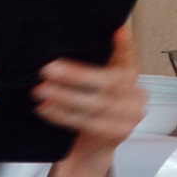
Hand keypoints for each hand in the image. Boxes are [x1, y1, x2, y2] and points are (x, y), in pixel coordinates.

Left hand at [30, 25, 144, 154]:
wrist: (94, 146)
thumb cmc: (90, 104)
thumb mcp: (94, 83)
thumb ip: (90, 66)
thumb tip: (60, 46)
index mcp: (130, 75)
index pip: (128, 58)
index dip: (125, 46)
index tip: (119, 30)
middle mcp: (136, 95)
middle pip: (108, 83)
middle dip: (75, 76)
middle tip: (47, 69)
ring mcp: (129, 117)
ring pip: (95, 104)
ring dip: (63, 97)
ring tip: (40, 91)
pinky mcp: (116, 134)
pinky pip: (86, 122)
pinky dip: (61, 115)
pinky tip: (44, 108)